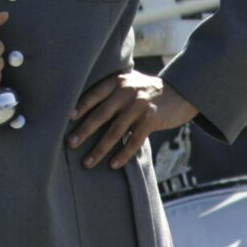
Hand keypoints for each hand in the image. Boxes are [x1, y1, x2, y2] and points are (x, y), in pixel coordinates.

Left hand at [68, 71, 197, 168]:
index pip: (93, 94)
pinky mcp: (151, 119)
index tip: (66, 120)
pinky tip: (113, 164)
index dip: (79, 107)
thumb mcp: (129, 83)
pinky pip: (133, 140)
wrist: (181, 92)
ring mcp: (139, 105)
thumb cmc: (148, 91)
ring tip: (87, 162)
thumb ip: (111, 92)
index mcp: (117, 81)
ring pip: (115, 131)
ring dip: (100, 149)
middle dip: (84, 131)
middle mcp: (126, 91)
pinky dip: (122, 154)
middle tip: (70, 144)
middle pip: (100, 114)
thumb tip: (82, 109)